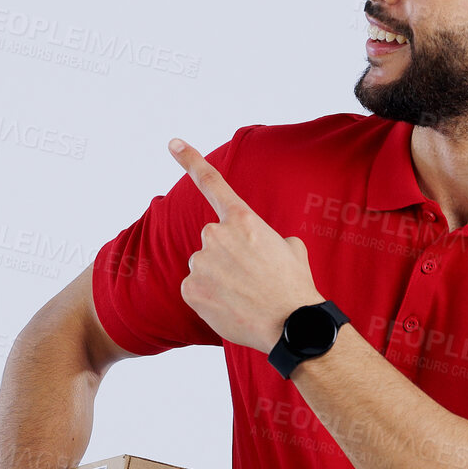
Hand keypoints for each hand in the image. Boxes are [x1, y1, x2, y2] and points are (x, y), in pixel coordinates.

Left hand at [169, 137, 321, 354]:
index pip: (213, 183)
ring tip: (243, 296)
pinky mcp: (190, 288)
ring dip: (217, 279)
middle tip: (250, 278)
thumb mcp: (291, 250)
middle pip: (212, 241)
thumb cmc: (294, 288)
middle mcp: (216, 235)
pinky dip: (208, 299)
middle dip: (225, 256)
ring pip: (203, 267)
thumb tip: (263, 247)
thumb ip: (267, 238)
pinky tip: (229, 307)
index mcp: (243, 220)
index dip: (190, 160)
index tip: (172, 143)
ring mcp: (201, 262)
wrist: (291, 325)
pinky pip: (194, 289)